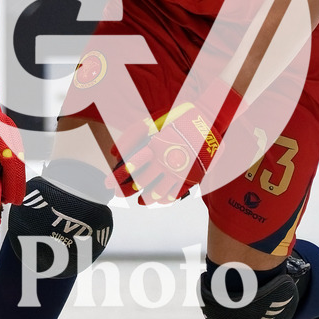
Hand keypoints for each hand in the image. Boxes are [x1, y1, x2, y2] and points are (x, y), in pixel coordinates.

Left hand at [110, 82, 241, 203]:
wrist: (209, 119)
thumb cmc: (179, 117)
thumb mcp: (153, 120)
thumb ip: (132, 135)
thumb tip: (115, 152)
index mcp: (155, 146)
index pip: (131, 166)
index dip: (117, 177)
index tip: (108, 183)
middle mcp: (166, 161)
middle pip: (142, 182)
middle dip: (127, 190)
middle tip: (119, 193)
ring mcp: (179, 171)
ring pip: (158, 192)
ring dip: (146, 197)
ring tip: (140, 200)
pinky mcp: (192, 176)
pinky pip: (176, 193)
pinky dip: (165, 199)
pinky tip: (160, 200)